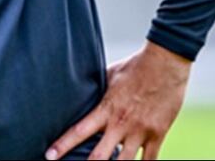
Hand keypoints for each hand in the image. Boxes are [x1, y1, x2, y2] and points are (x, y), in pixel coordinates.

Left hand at [46, 41, 190, 159]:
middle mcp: (121, 123)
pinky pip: (150, 160)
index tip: (49, 156)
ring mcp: (140, 131)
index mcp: (106, 109)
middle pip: (100, 156)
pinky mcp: (158, 134)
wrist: (165, 63)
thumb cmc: (134, 66)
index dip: (62, 146)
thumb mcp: (109, 75)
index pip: (79, 131)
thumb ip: (97, 89)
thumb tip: (82, 92)